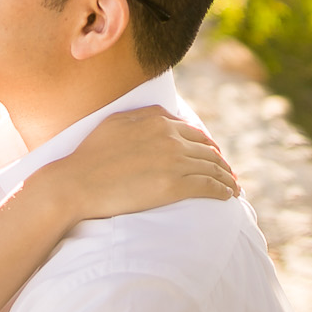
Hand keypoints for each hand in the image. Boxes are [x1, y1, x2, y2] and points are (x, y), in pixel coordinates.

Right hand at [43, 107, 237, 220]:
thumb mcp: (116, 122)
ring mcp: (175, 162)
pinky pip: (209, 187)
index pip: (195, 134)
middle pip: (208, 151)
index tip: (214, 156)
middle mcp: (171, 139)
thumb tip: (169, 115)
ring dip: (227, 179)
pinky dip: (223, 191)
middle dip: (221, 163)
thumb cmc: (90, 155)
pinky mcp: (174, 186)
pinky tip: (228, 196)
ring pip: (213, 169)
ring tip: (233, 188)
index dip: (209, 146)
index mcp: (159, 122)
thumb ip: (145, 115)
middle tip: (229, 174)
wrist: (77, 182)